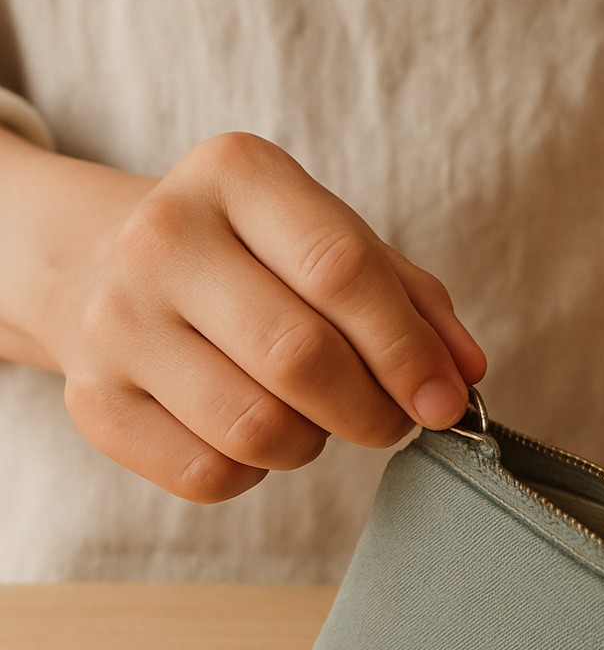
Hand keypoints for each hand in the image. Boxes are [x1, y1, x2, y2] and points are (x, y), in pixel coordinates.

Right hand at [1, 130, 484, 500]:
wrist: (102, 262)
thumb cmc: (250, 257)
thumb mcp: (333, 242)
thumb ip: (412, 300)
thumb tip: (464, 375)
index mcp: (237, 175)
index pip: (341, 270)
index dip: (407, 351)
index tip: (445, 401)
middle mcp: (164, 238)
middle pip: (300, 356)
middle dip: (372, 411)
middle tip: (391, 421)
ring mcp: (116, 321)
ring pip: (256, 428)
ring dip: (312, 442)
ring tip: (313, 417)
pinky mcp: (93, 400)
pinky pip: (207, 474)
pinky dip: (254, 471)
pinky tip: (253, 433)